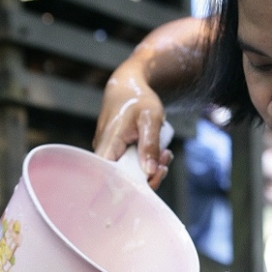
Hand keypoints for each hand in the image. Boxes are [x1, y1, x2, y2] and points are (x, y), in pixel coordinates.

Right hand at [93, 64, 171, 186]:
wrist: (128, 87)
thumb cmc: (137, 98)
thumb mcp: (150, 118)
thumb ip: (150, 144)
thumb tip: (149, 171)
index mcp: (109, 143)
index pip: (110, 176)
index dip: (129, 185)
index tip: (151, 177)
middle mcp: (105, 151)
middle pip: (122, 179)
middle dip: (148, 176)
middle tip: (164, 162)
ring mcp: (111, 153)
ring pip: (130, 174)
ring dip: (151, 169)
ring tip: (165, 154)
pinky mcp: (119, 154)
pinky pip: (132, 166)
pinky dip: (148, 162)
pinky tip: (160, 153)